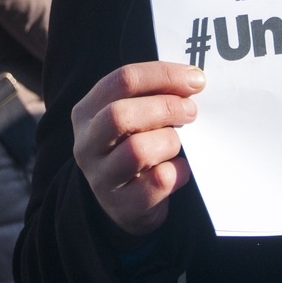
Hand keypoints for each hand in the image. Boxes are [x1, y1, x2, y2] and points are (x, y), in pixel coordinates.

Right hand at [71, 61, 203, 236]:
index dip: (163, 76)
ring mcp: (101, 179)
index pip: (122, 80)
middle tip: (191, 111)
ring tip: (177, 144)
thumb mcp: (133, 115)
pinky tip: (179, 168)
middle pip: (119, 114)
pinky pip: (158, 182)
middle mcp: (87, 144)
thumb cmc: (134, 145)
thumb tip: (193, 80)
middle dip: (165, 107)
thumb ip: (153, 95)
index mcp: (87, 112)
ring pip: (137, 151)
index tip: (195, 79)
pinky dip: (178, 171)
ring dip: (170, 142)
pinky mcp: (123, 206)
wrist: (125, 202)